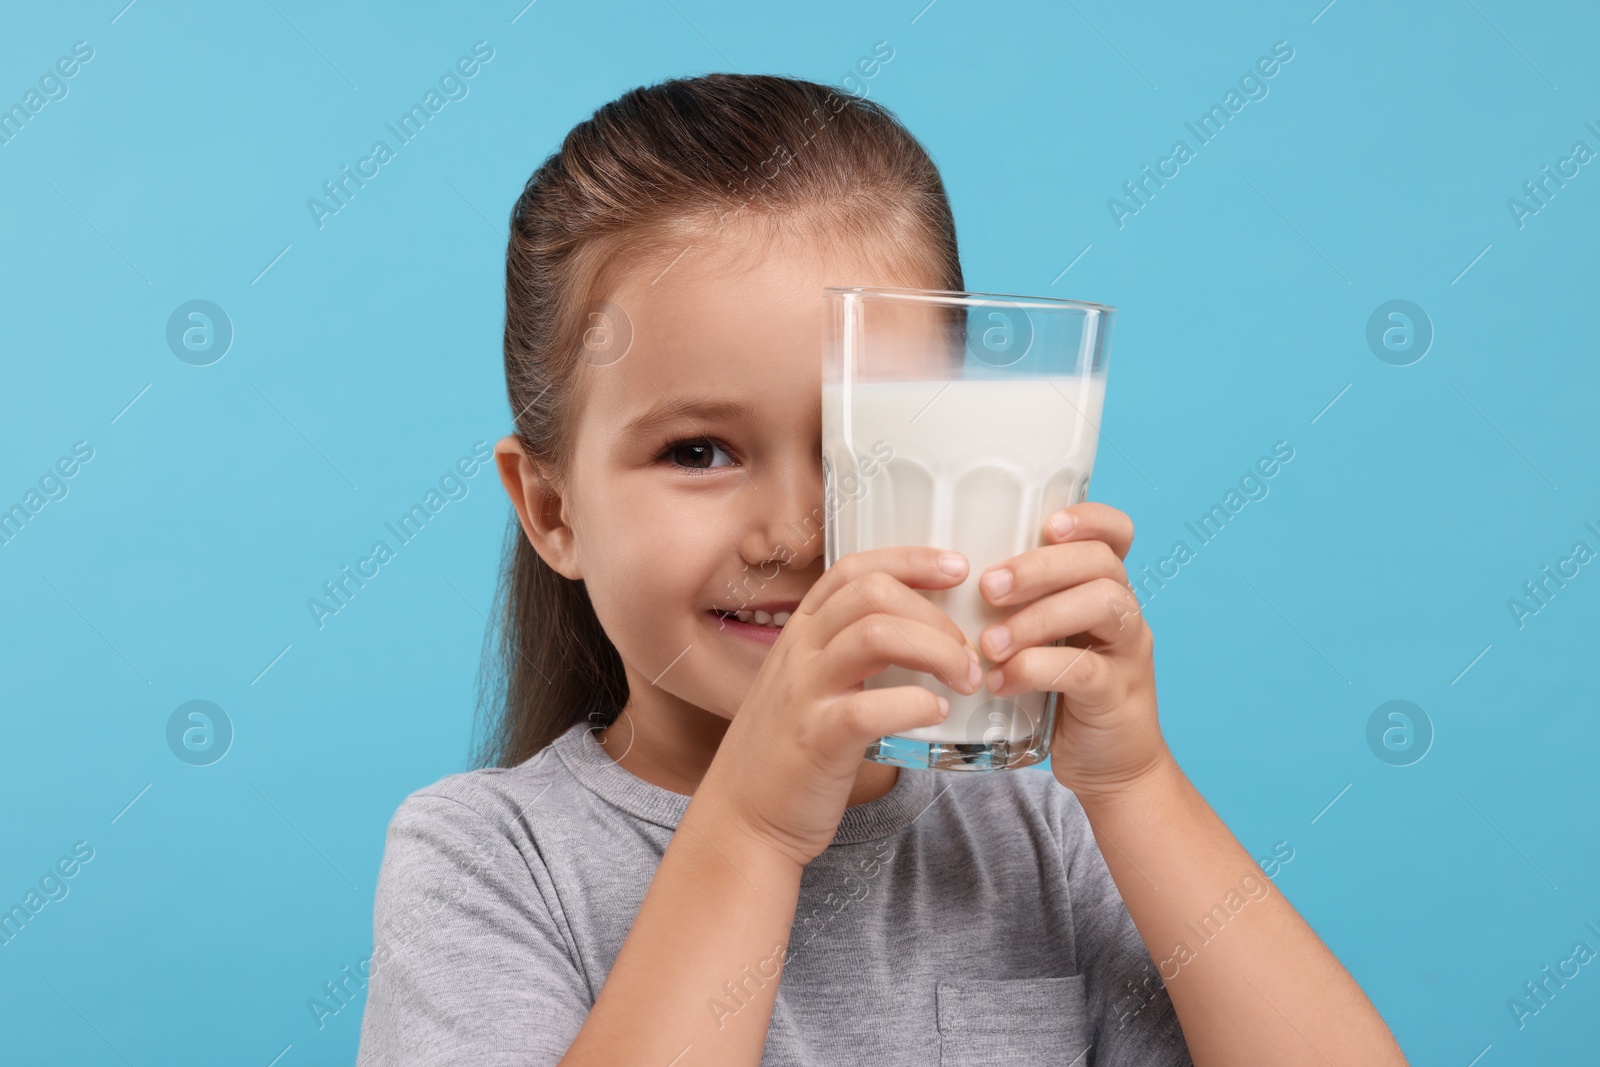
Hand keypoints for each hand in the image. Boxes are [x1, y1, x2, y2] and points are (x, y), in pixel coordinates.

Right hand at [694, 546, 983, 867]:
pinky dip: (916, 704)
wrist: (739, 821)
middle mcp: (798, 654)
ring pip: (876, 635)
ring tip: (964, 679)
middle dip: (935, 613)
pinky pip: (871, 707)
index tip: (957, 568)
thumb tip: (922, 639)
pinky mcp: (816, 741)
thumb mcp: (807, 688)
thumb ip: (848, 658)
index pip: (853, 570)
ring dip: (936, 650)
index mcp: (800, 635)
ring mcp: (804, 695)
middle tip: (967, 651)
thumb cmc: (786, 756)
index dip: (910, 560)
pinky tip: (935, 714)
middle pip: (872, 593)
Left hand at [973, 501, 1170, 801]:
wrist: (1110, 766)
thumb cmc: (1062, 693)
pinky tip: (1001, 681)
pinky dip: (1037, 669)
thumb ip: (1015, 607)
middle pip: (1100, 563)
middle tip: (989, 588)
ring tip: (991, 643)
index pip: (1116, 533)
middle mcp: (1124, 613)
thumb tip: (939, 576)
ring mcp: (1128, 653)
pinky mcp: (1117, 696)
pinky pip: (1086, 670)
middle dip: (1040, 567)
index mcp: (1105, 589)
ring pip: (1102, 605)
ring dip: (1038, 617)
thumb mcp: (1044, 639)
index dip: (1089, 518)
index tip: (1047, 524)